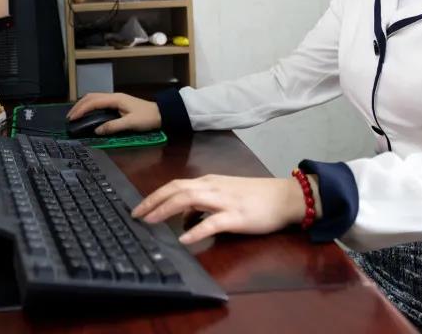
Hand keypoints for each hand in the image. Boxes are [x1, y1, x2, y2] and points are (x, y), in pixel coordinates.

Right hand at [66, 92, 160, 134]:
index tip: (72, 118)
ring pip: (94, 98)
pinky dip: (90, 106)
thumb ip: (113, 126)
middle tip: (69, 117)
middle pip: (91, 97)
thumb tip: (96, 130)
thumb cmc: (147, 118)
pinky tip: (87, 113)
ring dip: (84, 105)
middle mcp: (114, 96)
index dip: (81, 110)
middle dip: (79, 106)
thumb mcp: (131, 123)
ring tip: (75, 115)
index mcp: (115, 99)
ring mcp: (115, 99)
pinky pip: (99, 102)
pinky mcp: (117, 103)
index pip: (93, 102)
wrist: (161, 113)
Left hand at [130, 174, 318, 244]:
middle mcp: (212, 187)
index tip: (138, 208)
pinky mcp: (237, 216)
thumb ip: (203, 205)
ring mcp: (224, 201)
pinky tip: (185, 239)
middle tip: (136, 216)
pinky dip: (196, 230)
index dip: (154, 196)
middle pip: (176, 190)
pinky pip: (212, 223)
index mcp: (208, 182)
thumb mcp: (224, 195)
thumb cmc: (255, 197)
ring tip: (150, 222)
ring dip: (166, 210)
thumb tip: (183, 220)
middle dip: (153, 202)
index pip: (175, 185)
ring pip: (188, 199)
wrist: (285, 197)